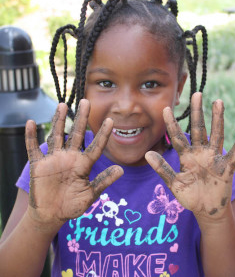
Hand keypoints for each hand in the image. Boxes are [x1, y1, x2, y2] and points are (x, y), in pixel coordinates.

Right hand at [25, 100, 122, 230]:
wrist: (52, 215)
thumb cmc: (72, 205)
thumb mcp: (90, 194)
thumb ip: (103, 181)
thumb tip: (121, 170)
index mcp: (84, 164)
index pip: (96, 146)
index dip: (103, 134)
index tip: (111, 121)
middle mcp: (70, 158)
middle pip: (76, 134)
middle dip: (81, 119)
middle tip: (86, 101)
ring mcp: (54, 160)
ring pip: (57, 136)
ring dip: (59, 121)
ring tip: (63, 105)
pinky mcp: (38, 165)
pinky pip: (33, 149)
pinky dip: (31, 137)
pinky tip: (31, 123)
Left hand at [145, 92, 234, 222]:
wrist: (205, 210)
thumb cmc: (190, 196)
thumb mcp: (174, 183)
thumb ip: (162, 169)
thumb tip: (147, 153)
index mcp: (186, 156)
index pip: (177, 137)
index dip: (172, 124)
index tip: (166, 109)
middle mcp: (200, 153)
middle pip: (199, 129)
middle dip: (197, 112)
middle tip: (196, 94)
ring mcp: (214, 159)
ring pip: (216, 135)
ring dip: (218, 119)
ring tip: (218, 102)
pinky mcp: (226, 168)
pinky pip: (234, 154)